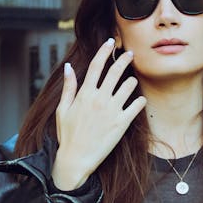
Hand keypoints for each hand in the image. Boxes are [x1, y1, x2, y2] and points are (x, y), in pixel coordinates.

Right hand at [51, 38, 145, 189]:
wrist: (76, 159)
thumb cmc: (68, 135)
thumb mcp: (62, 110)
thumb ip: (69, 88)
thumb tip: (68, 67)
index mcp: (84, 94)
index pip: (96, 65)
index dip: (104, 51)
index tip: (110, 43)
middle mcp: (99, 99)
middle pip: (115, 72)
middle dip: (124, 60)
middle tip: (131, 53)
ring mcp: (111, 110)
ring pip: (128, 87)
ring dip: (132, 81)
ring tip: (133, 81)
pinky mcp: (121, 123)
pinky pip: (136, 106)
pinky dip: (140, 101)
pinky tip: (140, 100)